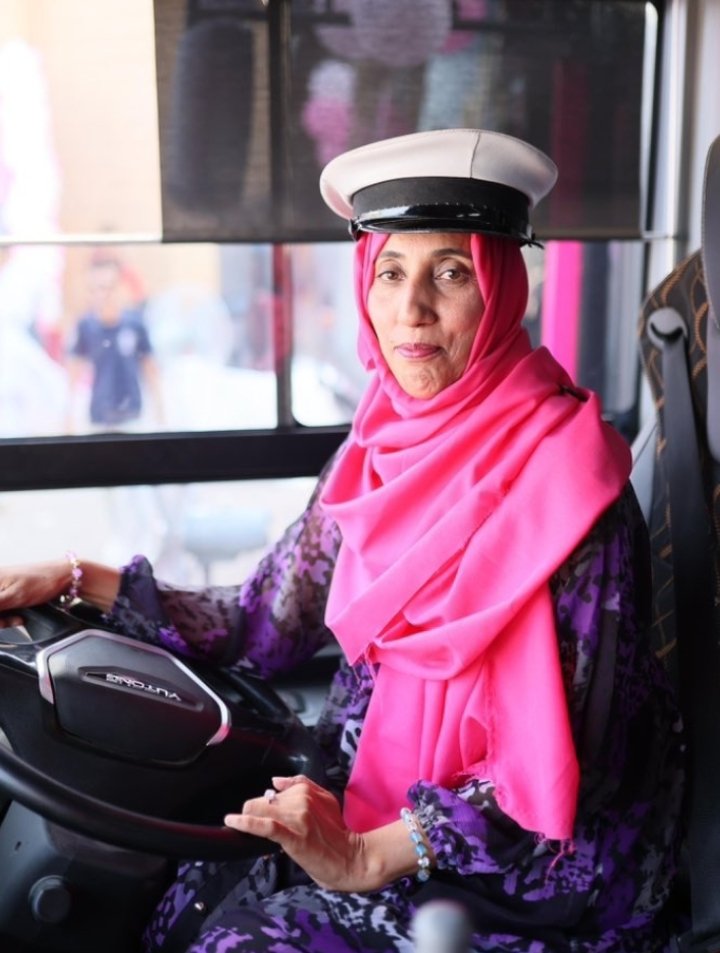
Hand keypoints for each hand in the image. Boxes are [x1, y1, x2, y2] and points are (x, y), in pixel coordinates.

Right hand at [0, 560, 68, 627]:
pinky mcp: (6, 594)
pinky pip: (1, 609)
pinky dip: (7, 617)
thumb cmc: (42, 581)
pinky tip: (18, 617)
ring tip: (17, 618)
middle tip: (12, 620)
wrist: (63, 577)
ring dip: (3, 620)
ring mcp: (0, 587)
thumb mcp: (13, 597)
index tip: (3, 618)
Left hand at [225, 775, 370, 891]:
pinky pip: (264, 826)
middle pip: (261, 800)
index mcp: (306, 790)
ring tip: (238, 824)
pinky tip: (233, 821)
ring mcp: (297, 818)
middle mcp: (301, 800)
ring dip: (247, 818)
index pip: (272, 791)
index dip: (264, 805)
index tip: (260, 815)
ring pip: (259, 810)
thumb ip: (302, 785)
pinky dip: (246, 823)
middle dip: (255, 812)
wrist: (350, 858)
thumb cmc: (337, 833)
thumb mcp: (326, 800)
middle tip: (256, 826)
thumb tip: (275, 781)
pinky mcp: (293, 836)